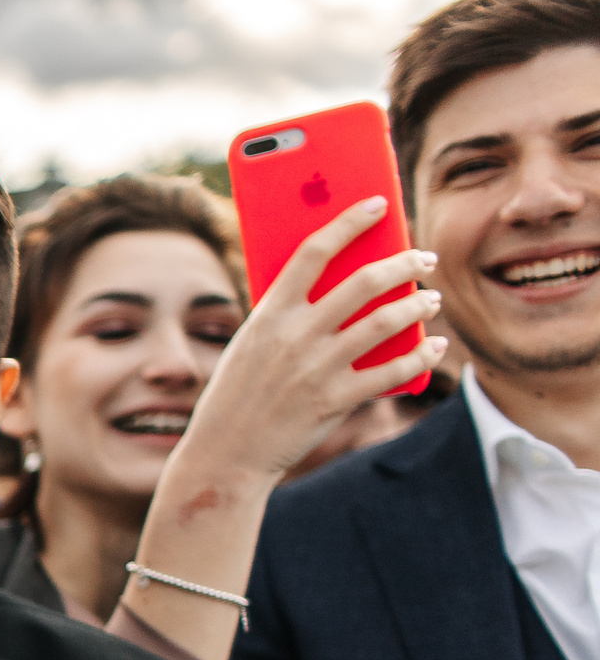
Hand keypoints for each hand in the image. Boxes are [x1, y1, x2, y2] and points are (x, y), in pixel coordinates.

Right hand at [162, 196, 445, 495]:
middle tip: (423, 259)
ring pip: (386, 321)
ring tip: (431, 301)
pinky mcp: (334, 401)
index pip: (314, 250)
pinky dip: (421, 355)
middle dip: (404, 263)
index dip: (350, 221)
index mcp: (269, 314)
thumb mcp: (249, 345)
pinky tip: (434, 346)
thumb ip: (287, 315)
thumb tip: (341, 285)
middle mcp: (295, 336)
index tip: (379, 204)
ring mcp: (316, 369)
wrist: (225, 455)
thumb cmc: (237, 395)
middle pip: (363, 281)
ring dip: (419, 306)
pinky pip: (392, 371)